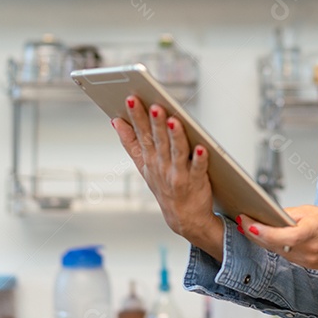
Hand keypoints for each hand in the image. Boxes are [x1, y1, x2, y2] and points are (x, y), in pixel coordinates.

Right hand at [111, 95, 223, 258]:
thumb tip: (115, 121)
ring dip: (175, 135)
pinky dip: (200, 159)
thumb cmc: (164, 185)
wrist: (184, 218)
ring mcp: (178, 174)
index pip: (140, 134)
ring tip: (173, 119)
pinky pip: (198, 168)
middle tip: (153, 104)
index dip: (136, 117)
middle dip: (154, 122)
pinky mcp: (196, 181)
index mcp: (148, 158)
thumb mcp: (143, 165)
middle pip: (157, 139)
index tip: (131, 99)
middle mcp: (161, 165)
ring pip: (176, 151)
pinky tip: (202, 147)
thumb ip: (130, 142)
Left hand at [238, 205, 317, 277]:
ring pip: (277, 251)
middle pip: (272, 244)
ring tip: (252, 228)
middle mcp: (308, 250)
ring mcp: (307, 261)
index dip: (258, 230)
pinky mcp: (308, 266)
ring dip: (263, 240)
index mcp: (312, 232)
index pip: (278, 235)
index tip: (246, 220)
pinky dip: (276, 246)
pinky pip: (287, 256)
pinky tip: (270, 238)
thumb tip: (275, 215)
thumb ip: (294, 215)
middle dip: (254, 234)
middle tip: (242, 221)